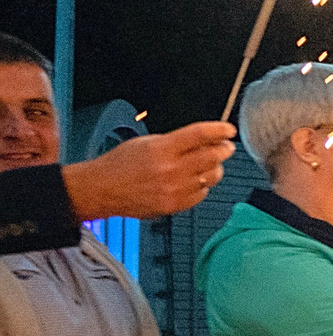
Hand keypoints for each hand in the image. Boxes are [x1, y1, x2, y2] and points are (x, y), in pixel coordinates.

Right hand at [60, 122, 237, 218]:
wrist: (101, 189)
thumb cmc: (120, 165)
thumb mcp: (146, 142)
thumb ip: (176, 141)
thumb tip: (205, 138)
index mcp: (161, 149)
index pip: (200, 135)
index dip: (219, 130)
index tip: (228, 130)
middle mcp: (170, 170)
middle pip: (213, 157)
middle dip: (224, 149)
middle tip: (226, 147)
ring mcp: (174, 189)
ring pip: (212, 176)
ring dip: (215, 168)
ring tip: (210, 164)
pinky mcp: (175, 206)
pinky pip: (202, 193)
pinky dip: (203, 185)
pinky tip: (194, 180)